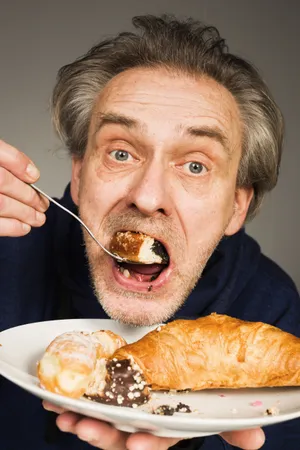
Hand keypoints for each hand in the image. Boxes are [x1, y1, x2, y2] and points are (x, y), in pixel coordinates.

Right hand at [0, 139, 48, 235]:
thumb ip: (6, 160)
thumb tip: (32, 173)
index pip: (1, 154)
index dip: (20, 164)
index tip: (34, 176)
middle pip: (4, 182)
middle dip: (29, 195)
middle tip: (43, 204)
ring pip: (3, 204)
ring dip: (25, 213)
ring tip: (38, 218)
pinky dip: (12, 227)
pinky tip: (24, 227)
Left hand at [43, 402, 264, 449]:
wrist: (181, 360)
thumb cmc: (198, 387)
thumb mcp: (216, 404)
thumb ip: (233, 423)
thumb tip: (257, 438)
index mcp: (168, 427)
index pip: (160, 440)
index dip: (149, 444)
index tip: (139, 442)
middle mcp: (142, 422)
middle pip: (121, 435)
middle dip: (103, 434)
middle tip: (86, 427)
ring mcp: (122, 409)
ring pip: (100, 422)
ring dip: (80, 419)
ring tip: (64, 414)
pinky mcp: (108, 393)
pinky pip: (87, 401)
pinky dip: (70, 402)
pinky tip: (54, 399)